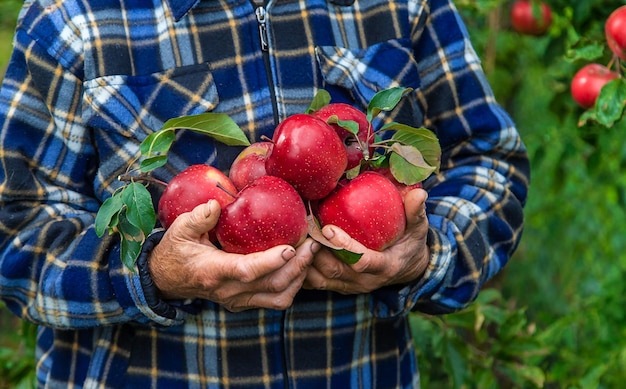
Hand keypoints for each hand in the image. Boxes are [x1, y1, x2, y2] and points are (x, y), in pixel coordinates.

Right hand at [148, 200, 317, 311]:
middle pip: (272, 285)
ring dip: (300, 278)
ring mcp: (237, 300)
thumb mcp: (179, 230)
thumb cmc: (175, 251)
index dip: (271, 262)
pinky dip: (292, 286)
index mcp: (212, 271)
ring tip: (311, 254)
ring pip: (278, 298)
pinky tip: (299, 266)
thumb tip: (215, 204)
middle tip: (313, 243)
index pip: (246, 270)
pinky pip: (274, 300)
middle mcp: (228, 290)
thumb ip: (197, 217)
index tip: (291, 248)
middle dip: (298, 266)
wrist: (165, 280)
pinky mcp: (243, 302)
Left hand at [304, 188, 429, 293]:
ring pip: (320, 278)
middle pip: (334, 270)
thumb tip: (420, 192)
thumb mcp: (418, 228)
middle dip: (316, 251)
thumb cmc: (410, 242)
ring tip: (293, 235)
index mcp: (385, 266)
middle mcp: (364, 281)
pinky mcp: (337, 286)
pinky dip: (300, 269)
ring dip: (304, 259)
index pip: (362, 261)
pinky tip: (290, 249)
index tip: (329, 228)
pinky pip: (314, 282)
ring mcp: (349, 286)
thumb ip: (416, 212)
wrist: (406, 268)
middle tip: (300, 227)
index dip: (345, 247)